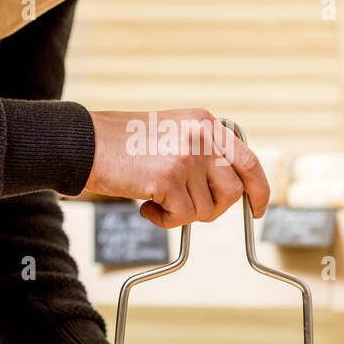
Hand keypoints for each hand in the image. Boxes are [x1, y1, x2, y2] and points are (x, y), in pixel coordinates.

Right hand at [84, 109, 270, 227]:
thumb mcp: (173, 133)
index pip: (249, 161)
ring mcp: (187, 155)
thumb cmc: (123, 145)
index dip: (258, 190)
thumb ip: (203, 153)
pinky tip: (145, 206)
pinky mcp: (169, 177)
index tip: (257, 208)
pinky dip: (164, 220)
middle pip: (232, 191)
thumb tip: (230, 192)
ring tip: (157, 200)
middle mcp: (202, 135)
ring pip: (207, 209)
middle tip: (187, 209)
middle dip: (214, 210)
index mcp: (206, 123)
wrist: (84, 143)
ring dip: (182, 214)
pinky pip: (181, 217)